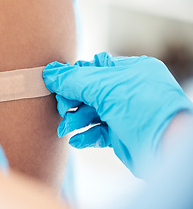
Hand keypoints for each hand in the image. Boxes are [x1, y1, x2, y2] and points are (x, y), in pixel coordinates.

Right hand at [43, 52, 192, 177]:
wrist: (169, 149)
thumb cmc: (146, 110)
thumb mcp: (105, 87)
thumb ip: (74, 80)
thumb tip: (49, 73)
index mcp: (130, 71)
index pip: (93, 69)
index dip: (73, 78)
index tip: (55, 85)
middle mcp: (128, 90)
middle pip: (89, 92)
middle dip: (72, 101)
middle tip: (62, 110)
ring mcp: (125, 113)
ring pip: (91, 113)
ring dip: (75, 120)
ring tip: (65, 129)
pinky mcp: (122, 135)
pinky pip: (98, 132)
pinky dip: (86, 135)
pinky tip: (77, 140)